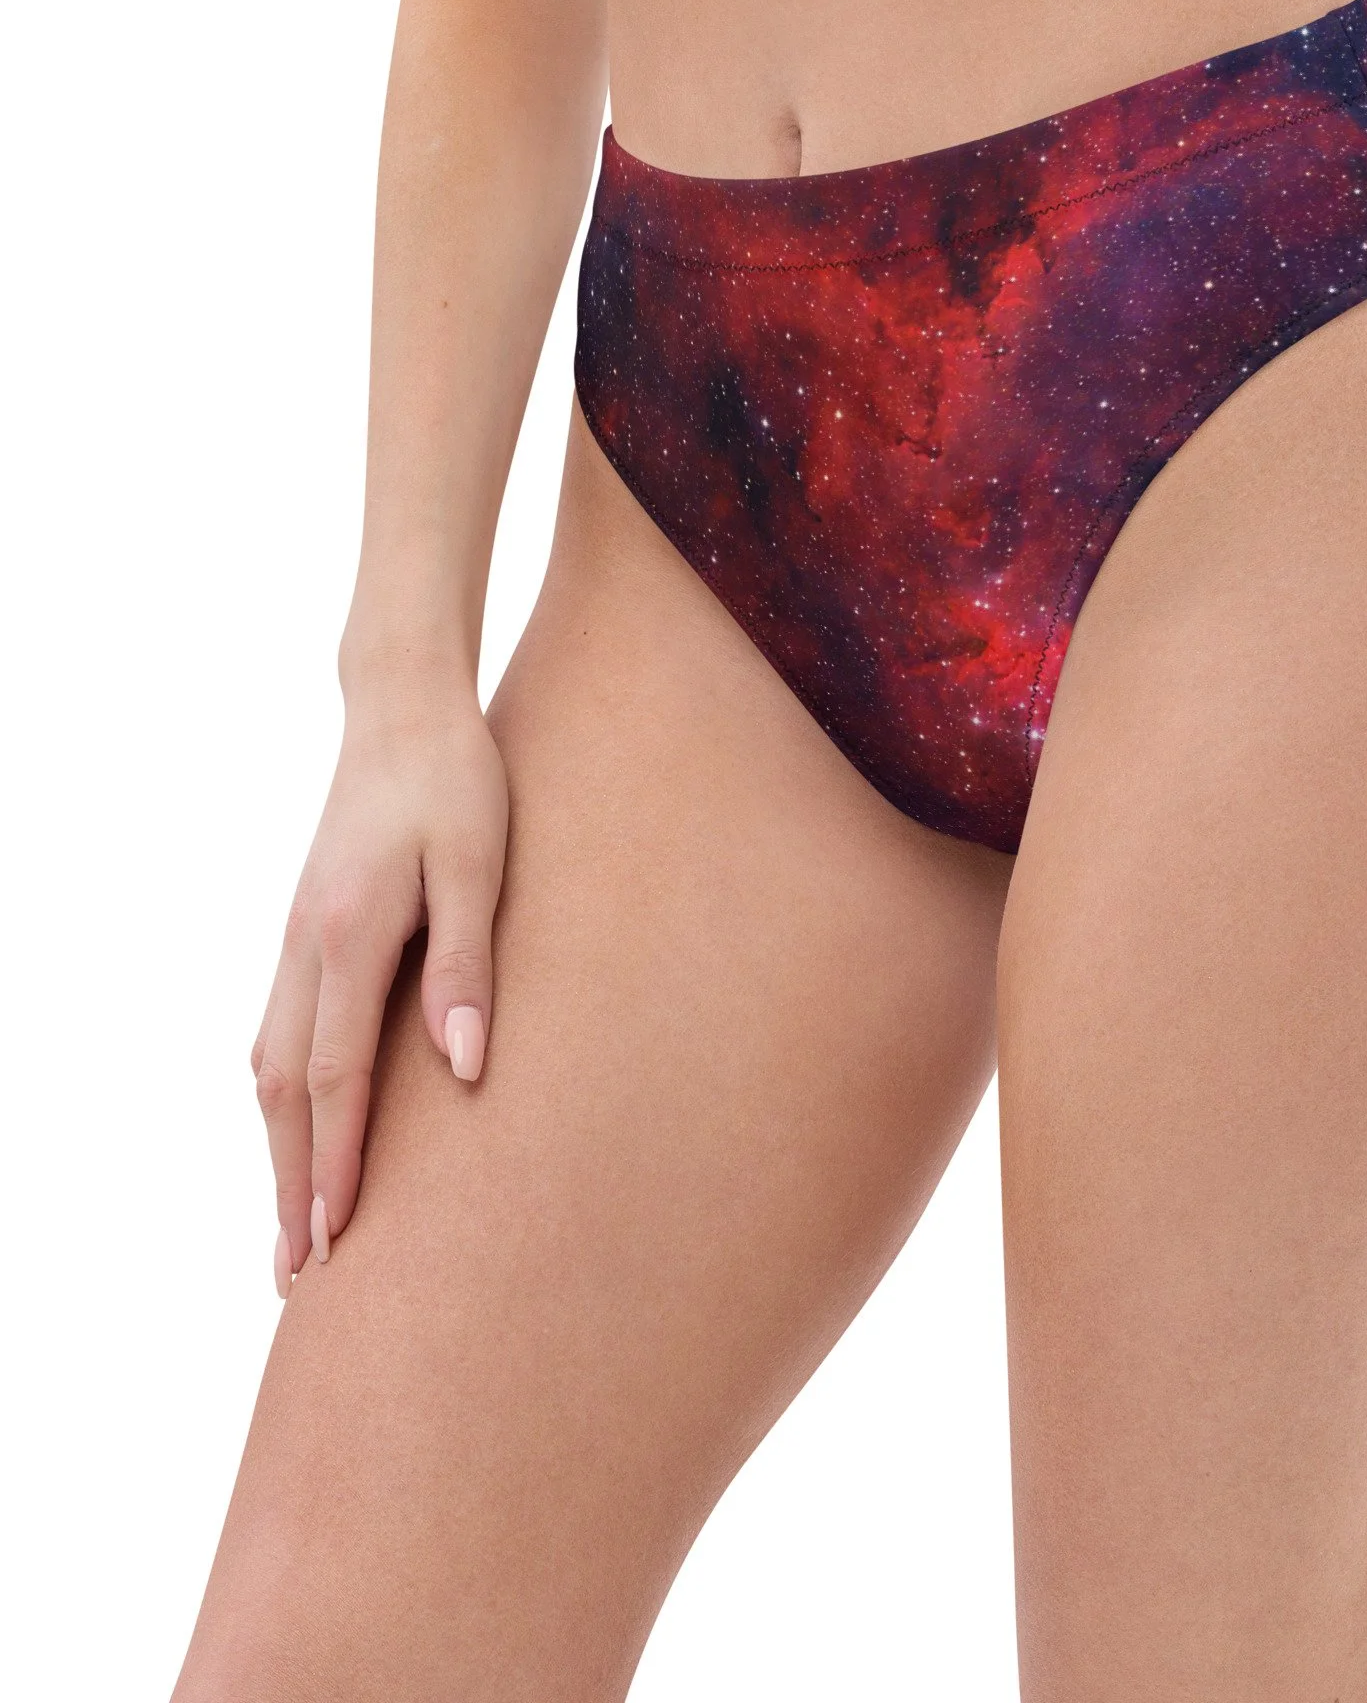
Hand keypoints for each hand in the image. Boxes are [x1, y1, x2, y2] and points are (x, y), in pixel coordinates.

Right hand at [250, 680, 508, 1291]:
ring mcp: (296, 937)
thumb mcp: (478, 864)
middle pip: (285, 1090)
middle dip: (291, 1184)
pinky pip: (279, 1032)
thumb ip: (466, 962)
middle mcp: (304, 945)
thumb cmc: (456, 782)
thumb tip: (463, 1065)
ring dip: (279, 1149)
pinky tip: (298, 1128)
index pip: (336, 1075)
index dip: (336, 1162)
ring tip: (294, 1225)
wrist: (403, 710)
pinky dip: (283, 1097)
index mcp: (347, 935)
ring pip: (270, 1066)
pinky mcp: (306, 928)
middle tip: (296, 1274)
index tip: (337, 1239)